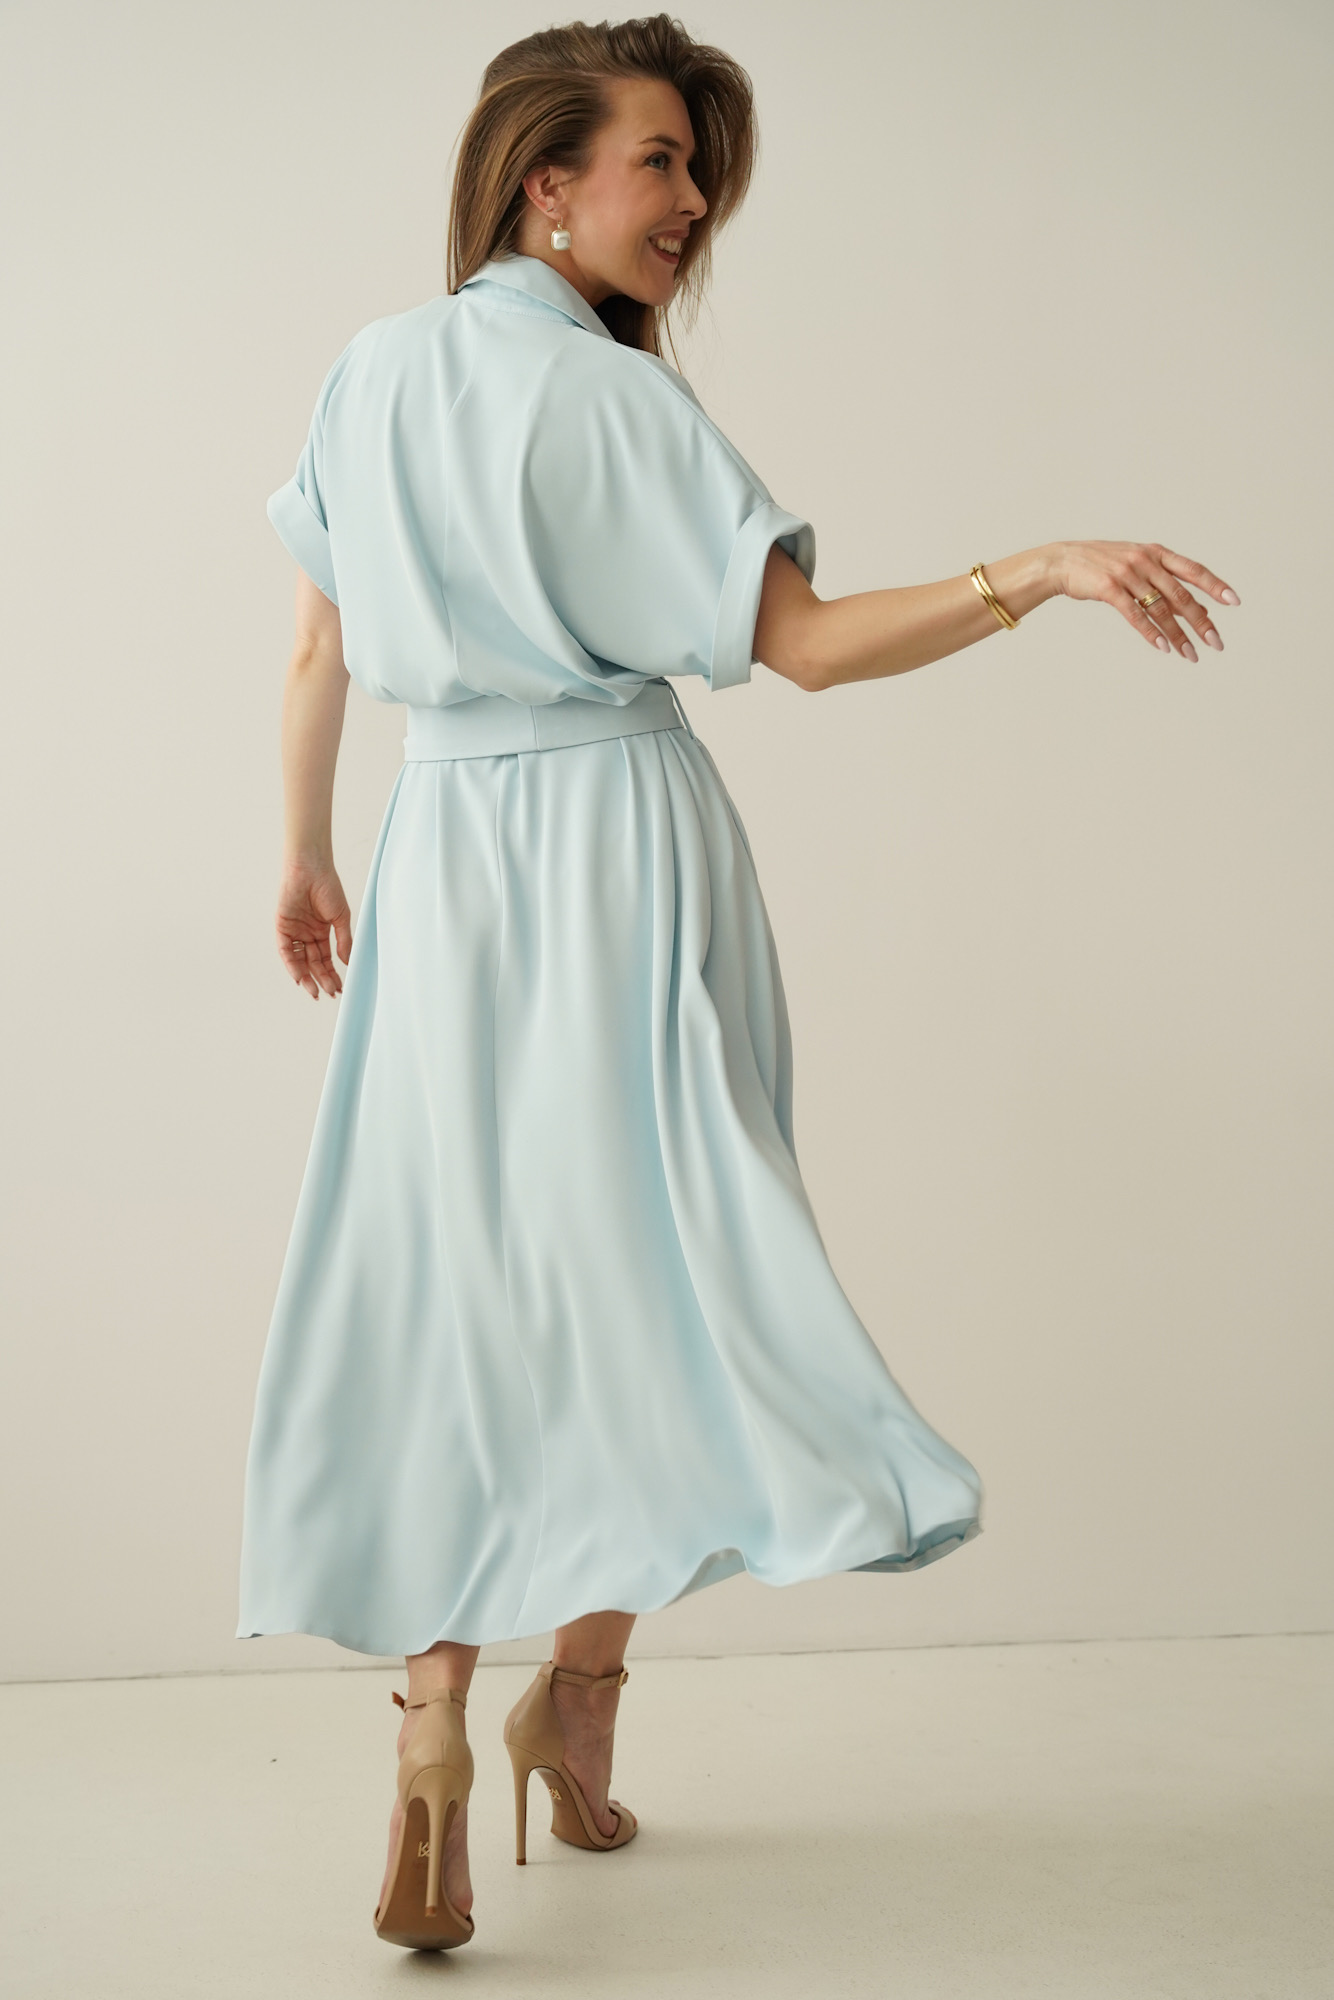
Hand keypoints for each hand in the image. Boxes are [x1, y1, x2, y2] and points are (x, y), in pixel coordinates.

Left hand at [276, 861, 352, 999]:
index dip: (332, 974)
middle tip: (328, 993)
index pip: (325, 959)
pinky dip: (291, 964)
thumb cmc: (328, 887)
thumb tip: (348, 962)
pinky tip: (299, 977)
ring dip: (306, 976)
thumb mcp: (340, 918)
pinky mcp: (282, 926)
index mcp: (321, 931)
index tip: (339, 988)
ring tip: (315, 991)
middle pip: (312, 963)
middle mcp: (307, 933)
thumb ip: (343, 941)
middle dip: (321, 979)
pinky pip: (286, 950)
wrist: (312, 868)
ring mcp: (295, 931)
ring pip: (299, 960)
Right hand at [1048, 541, 1239, 659]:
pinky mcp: (1109, 588)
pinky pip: (1135, 614)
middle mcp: (1145, 561)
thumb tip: (1194, 607)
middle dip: (1201, 621)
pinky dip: (1150, 632)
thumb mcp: (1137, 566)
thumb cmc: (1101, 566)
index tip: (1233, 602)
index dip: (1215, 585)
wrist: (1062, 561)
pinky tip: (1163, 647)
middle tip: (1216, 642)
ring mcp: (1127, 573)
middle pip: (1181, 595)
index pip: (1193, 570)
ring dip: (1178, 634)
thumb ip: (1164, 583)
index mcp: (1156, 553)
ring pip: (1160, 608)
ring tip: (1191, 654)